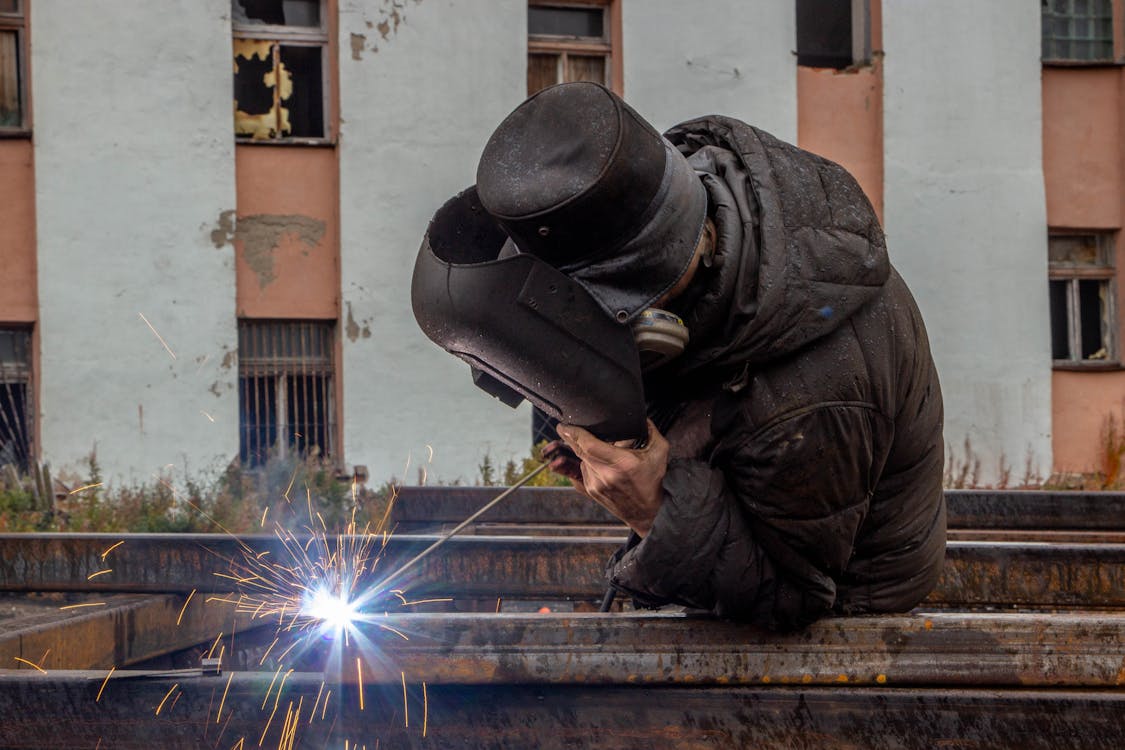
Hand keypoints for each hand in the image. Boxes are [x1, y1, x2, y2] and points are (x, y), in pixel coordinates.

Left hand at [555, 420, 668, 536]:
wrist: (648, 512)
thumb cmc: (654, 481)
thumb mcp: (659, 452)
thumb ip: (651, 431)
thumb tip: (641, 417)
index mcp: (621, 463)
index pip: (589, 445)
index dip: (574, 434)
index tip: (565, 425)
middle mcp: (606, 475)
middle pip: (580, 451)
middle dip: (571, 438)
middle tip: (565, 428)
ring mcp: (596, 485)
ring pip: (582, 460)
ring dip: (585, 452)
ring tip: (601, 451)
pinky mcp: (592, 491)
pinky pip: (584, 470)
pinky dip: (589, 463)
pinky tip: (602, 464)